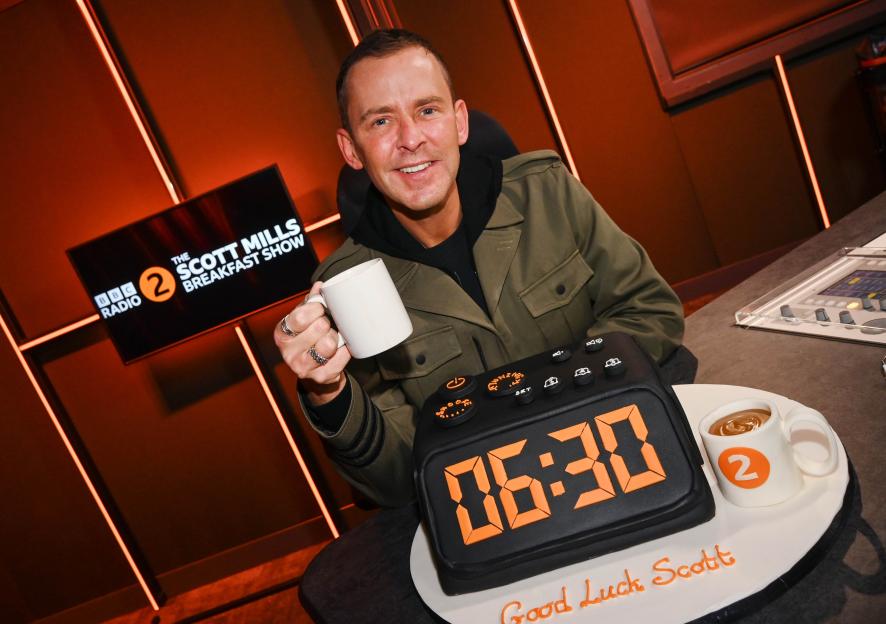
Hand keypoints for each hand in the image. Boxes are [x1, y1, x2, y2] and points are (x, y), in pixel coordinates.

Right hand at [274, 282, 351, 404]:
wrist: (315, 369)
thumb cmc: (309, 337)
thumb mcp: (305, 318)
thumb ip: (311, 302)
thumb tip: (320, 286)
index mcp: (282, 333)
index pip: (300, 317)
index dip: (316, 309)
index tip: (321, 309)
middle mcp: (288, 352)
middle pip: (318, 328)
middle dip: (328, 324)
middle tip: (328, 325)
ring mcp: (303, 367)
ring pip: (328, 345)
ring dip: (336, 338)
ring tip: (333, 338)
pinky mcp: (320, 377)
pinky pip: (340, 359)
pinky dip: (345, 352)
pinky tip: (340, 349)